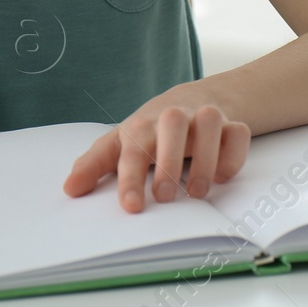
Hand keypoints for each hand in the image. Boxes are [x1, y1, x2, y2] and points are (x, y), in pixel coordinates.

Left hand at [62, 93, 251, 213]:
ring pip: (210, 123)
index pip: (132, 150)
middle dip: (169, 161)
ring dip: (205, 158)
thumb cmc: (150, 129)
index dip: (130, 179)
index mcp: (142, 126)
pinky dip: (234, 154)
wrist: (193, 99)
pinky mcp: (231, 124)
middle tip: (164, 197)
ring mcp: (204, 117)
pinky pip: (238, 133)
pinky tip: (222, 176)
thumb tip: (69, 189)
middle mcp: (173, 117)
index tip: (131, 207)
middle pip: (172, 124)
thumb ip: (95, 165)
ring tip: (196, 193)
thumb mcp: (119, 143)